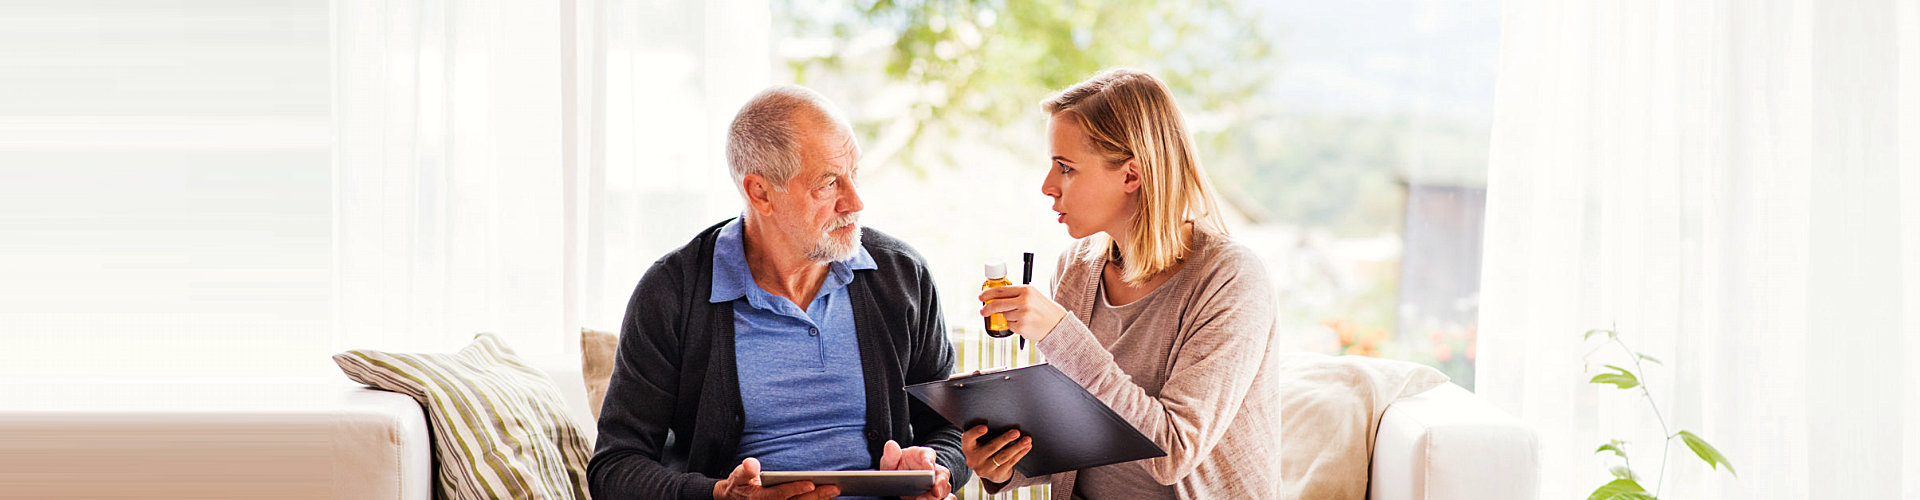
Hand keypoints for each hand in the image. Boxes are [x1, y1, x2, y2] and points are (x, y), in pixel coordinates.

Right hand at [712, 457, 840, 499]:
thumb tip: (752, 464)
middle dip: (817, 497)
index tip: (810, 484)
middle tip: (834, 487)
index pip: (780, 495)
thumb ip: (746, 470)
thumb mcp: (738, 475)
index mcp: (760, 498)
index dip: (795, 489)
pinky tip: (827, 496)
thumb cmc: (741, 484)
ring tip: (835, 490)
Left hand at [880, 440, 952, 499]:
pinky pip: (945, 499)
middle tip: (931, 492)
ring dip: (938, 496)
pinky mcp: (937, 496)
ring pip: (945, 489)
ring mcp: (938, 484)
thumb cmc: (898, 468)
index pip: (929, 455)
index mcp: (924, 456)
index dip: (929, 461)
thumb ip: (891, 456)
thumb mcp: (891, 462)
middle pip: (942, 475)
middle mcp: (934, 470)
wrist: (900, 481)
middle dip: (938, 484)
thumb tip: (891, 445)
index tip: (928, 468)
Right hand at [960, 426, 1032, 483]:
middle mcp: (974, 459)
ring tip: (1027, 440)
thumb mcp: (979, 440)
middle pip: (991, 447)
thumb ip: (985, 432)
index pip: (968, 438)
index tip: (985, 427)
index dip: (975, 433)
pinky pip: (1010, 462)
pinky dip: (1020, 453)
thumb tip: (1004, 418)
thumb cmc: (984, 446)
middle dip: (1005, 439)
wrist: (987, 468)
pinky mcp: (996, 475)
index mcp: (968, 447)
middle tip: (1016, 432)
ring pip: (1003, 457)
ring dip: (1017, 447)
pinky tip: (1027, 447)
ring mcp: (985, 469)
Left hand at [978, 285, 1067, 342]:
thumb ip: (1016, 295)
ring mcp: (1023, 314)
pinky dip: (1013, 326)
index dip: (988, 294)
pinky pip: (1009, 326)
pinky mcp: (1022, 326)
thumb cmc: (1043, 310)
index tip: (981, 297)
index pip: (1001, 290)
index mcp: (1026, 290)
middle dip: (987, 309)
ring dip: (1008, 318)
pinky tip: (1024, 324)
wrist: (1057, 324)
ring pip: (1004, 316)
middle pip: (997, 304)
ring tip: (1022, 317)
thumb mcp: (1033, 296)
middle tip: (983, 311)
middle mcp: (1024, 301)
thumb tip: (994, 298)